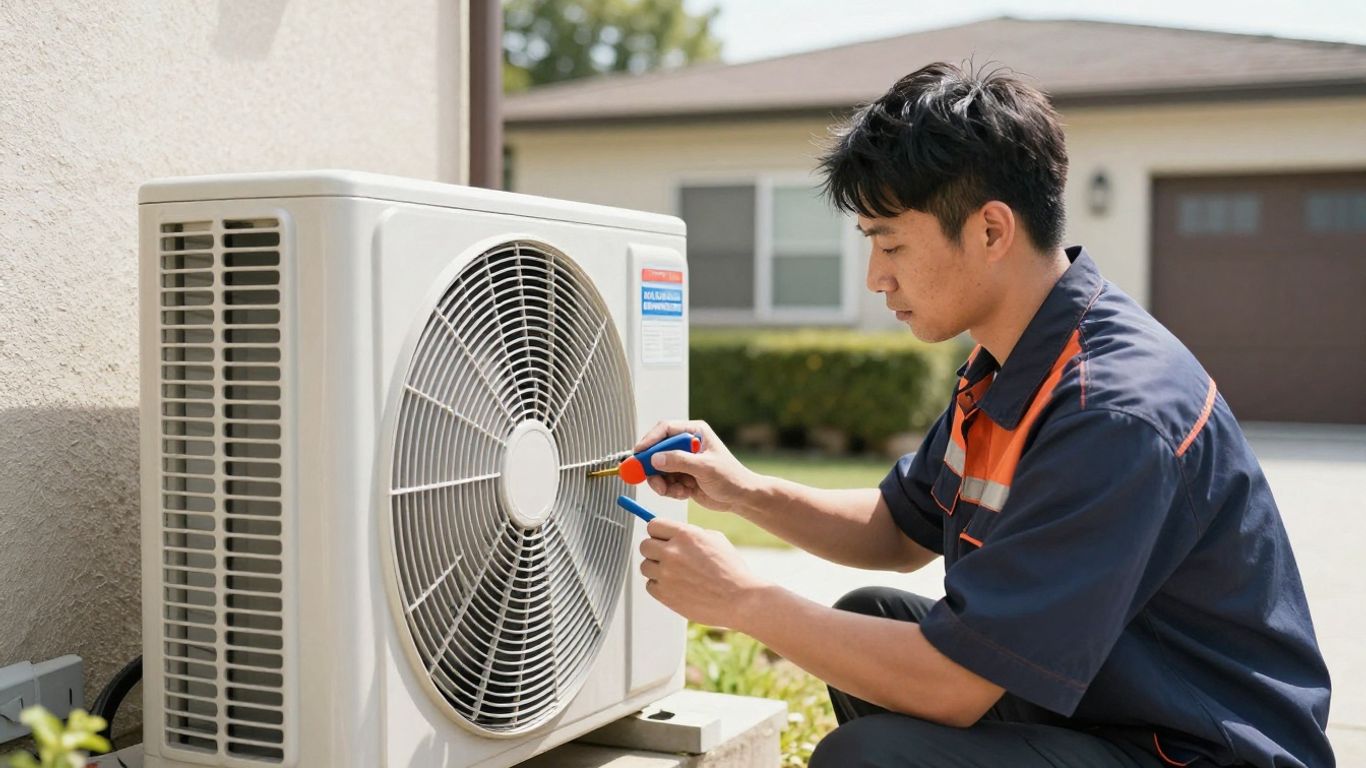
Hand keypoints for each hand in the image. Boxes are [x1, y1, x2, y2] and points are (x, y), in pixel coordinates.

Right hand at [634, 420, 762, 512]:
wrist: (740, 498)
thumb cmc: (731, 477)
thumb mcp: (705, 467)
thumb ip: (679, 461)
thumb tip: (655, 458)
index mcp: (694, 432)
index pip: (665, 429)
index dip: (649, 440)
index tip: (638, 453)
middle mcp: (686, 444)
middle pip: (656, 450)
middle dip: (652, 467)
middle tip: (649, 479)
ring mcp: (682, 461)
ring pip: (657, 469)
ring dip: (661, 483)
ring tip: (674, 491)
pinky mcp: (680, 476)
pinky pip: (664, 482)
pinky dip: (670, 490)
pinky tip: (684, 493)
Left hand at [638, 517, 770, 629]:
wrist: (740, 600)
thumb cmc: (732, 571)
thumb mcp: (716, 540)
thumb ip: (691, 534)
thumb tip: (674, 533)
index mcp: (685, 535)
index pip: (653, 525)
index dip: (658, 532)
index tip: (661, 538)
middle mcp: (672, 552)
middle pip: (644, 545)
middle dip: (655, 550)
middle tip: (668, 557)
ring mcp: (666, 574)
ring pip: (645, 566)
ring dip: (656, 569)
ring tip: (676, 574)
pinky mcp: (664, 595)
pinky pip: (650, 586)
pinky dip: (660, 587)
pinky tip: (678, 587)